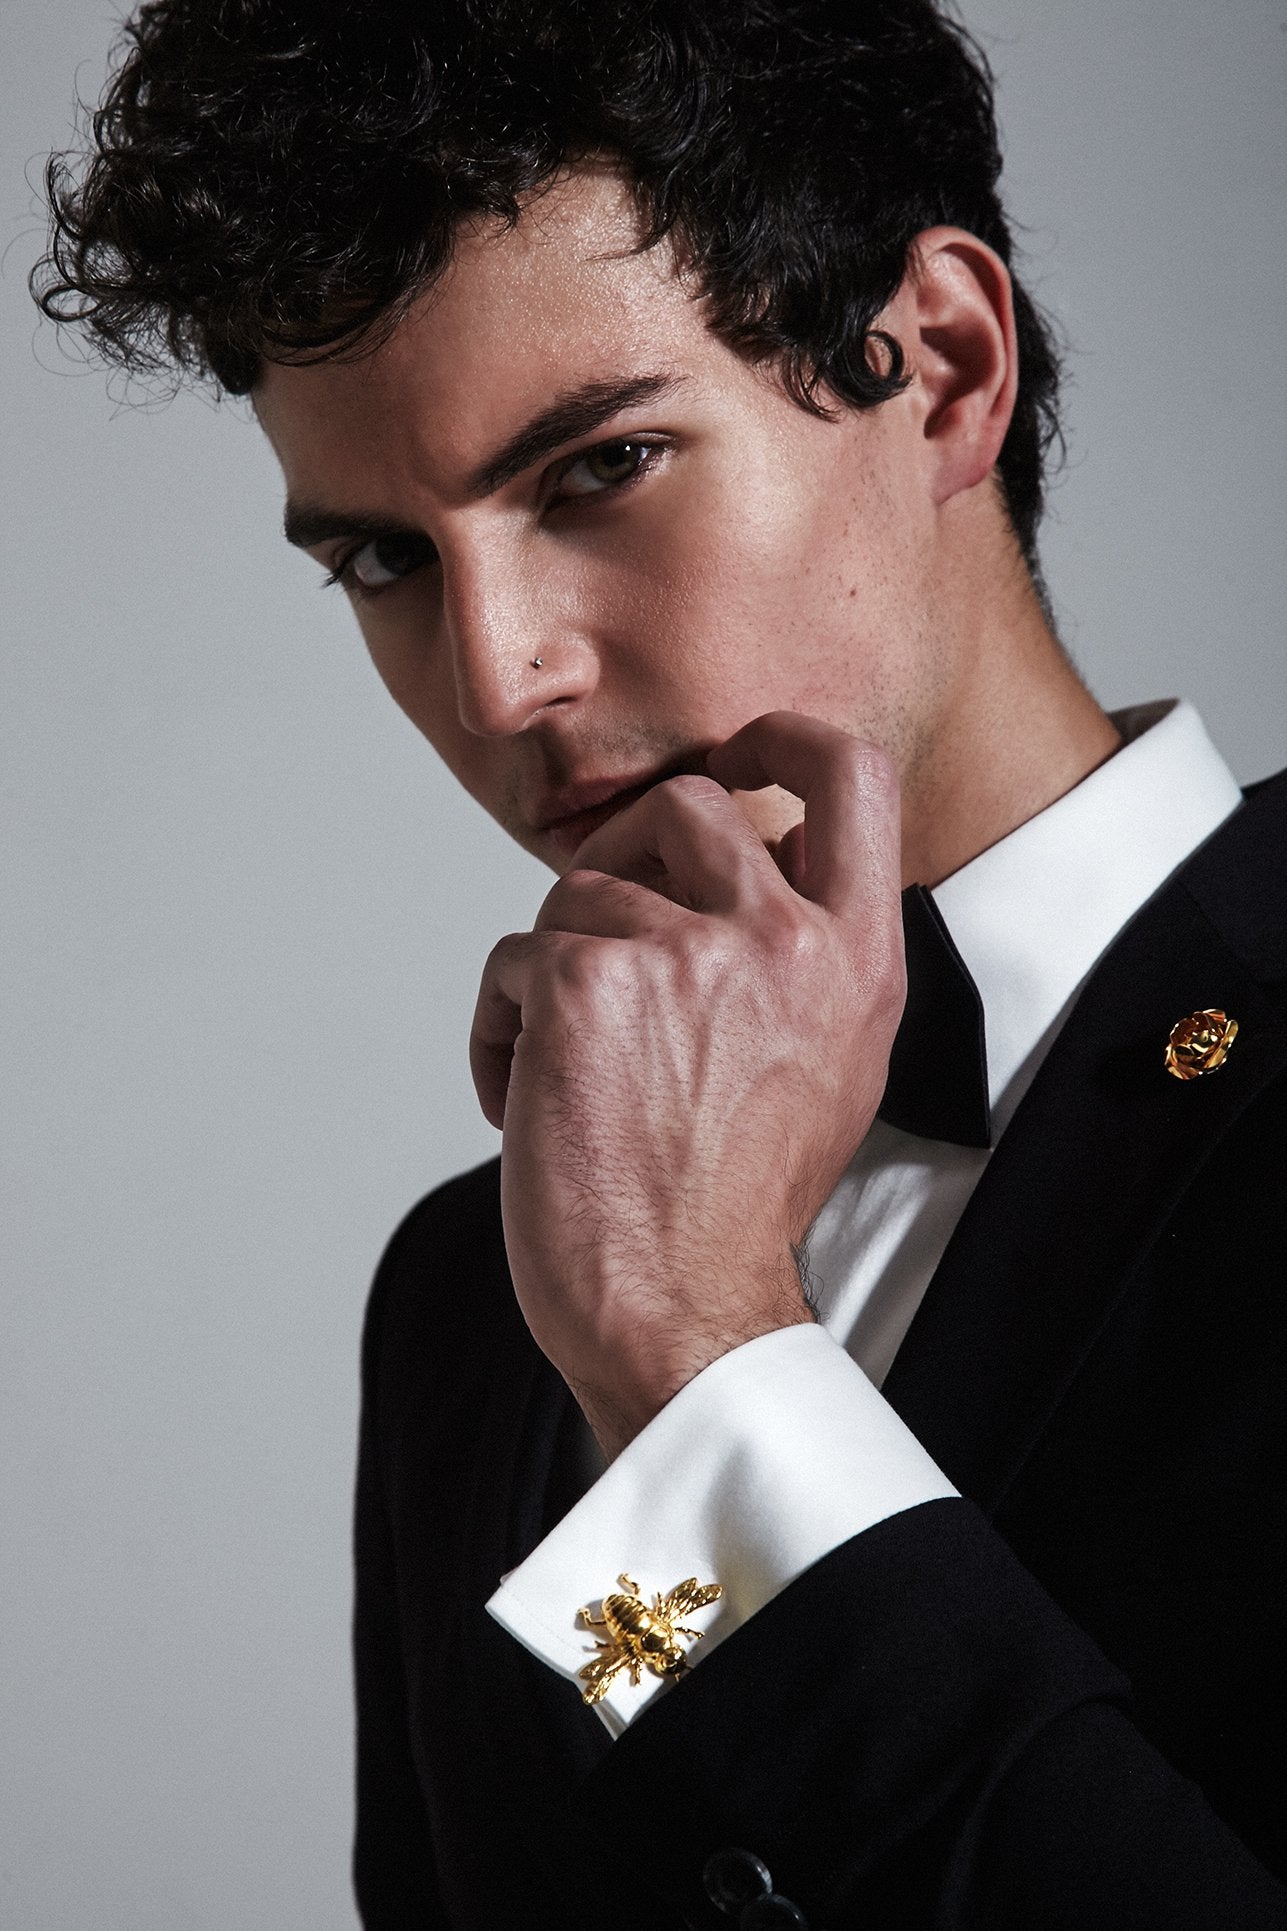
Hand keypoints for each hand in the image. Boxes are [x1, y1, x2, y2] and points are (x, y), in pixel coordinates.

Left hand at [470, 713, 904, 1458]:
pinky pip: (514, 956)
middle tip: (602, 945)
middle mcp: (783, 940)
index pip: (851, 773)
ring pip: (579, 889)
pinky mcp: (584, 984)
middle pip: (685, 803)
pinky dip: (499, 1028)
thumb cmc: (736, 1204)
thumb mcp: (830, 1067)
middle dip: (624, 857)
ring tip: (568, 1076)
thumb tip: (746, 867)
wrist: (681, 1311)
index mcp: (858, 958)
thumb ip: (806, 958)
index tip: (738, 757)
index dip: (783, 738)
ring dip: (554, 970)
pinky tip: (527, 1106)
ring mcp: (684, 953)